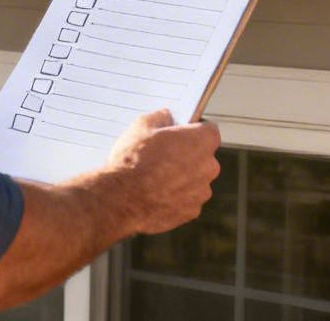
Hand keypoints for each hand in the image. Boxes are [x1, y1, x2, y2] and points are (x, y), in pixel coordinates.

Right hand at [102, 110, 221, 234]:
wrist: (120, 199)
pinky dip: (176, 198)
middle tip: (163, 158)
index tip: (180, 135)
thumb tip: (166, 117)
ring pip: (196, 181)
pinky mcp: (191, 212)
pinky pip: (187, 201)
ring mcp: (202, 192)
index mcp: (202, 141)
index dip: (193, 131)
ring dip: (182, 179)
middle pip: (203, 157)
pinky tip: (156, 196)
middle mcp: (209, 167)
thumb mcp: (142, 125)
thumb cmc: (133, 161)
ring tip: (156, 180)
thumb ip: (160, 117)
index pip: (209, 131)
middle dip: (188, 157)